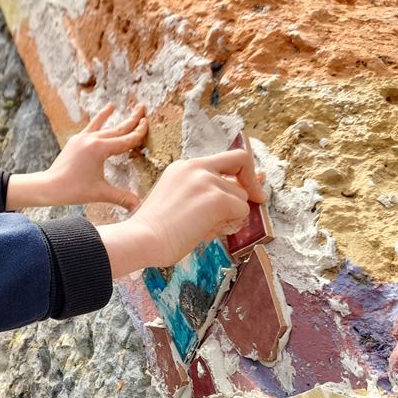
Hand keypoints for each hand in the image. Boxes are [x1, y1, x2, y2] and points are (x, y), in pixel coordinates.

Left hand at [5, 103, 147, 209]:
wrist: (49, 186)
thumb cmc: (73, 190)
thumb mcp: (100, 193)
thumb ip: (122, 197)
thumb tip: (140, 206)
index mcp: (100, 149)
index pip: (125, 140)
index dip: (137, 133)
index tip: (146, 124)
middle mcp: (91, 139)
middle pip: (116, 129)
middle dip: (130, 120)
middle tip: (142, 109)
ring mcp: (82, 138)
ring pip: (102, 126)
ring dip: (111, 116)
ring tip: (115, 105)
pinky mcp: (75, 141)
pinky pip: (90, 128)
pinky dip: (97, 120)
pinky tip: (101, 113)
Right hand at [97, 150, 266, 276]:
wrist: (142, 239)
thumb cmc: (156, 229)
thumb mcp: (179, 199)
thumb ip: (206, 192)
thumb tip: (244, 192)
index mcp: (185, 166)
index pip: (228, 159)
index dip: (246, 172)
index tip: (255, 183)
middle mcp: (196, 167)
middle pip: (240, 178)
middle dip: (242, 198)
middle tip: (236, 213)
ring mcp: (207, 181)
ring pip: (241, 199)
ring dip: (230, 216)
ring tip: (203, 228)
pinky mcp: (217, 198)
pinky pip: (241, 211)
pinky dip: (230, 225)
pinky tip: (206, 231)